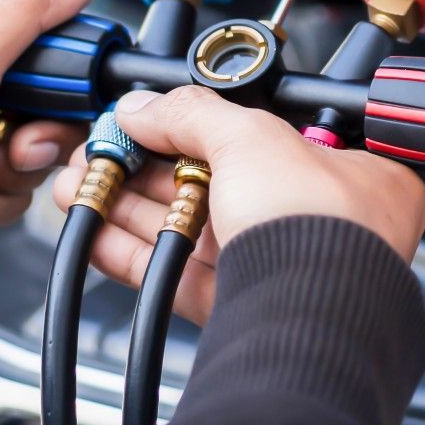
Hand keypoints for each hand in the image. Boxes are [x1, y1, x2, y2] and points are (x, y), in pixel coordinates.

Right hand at [50, 86, 424, 323]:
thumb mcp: (253, 138)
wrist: (311, 318)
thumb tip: (143, 107)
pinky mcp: (238, 310)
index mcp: (346, 172)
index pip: (263, 138)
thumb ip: (192, 115)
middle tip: (100, 153)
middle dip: (146, 168)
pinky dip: (130, 254)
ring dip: (127, 207)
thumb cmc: (319, 227)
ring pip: (190, 231)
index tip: (149, 121)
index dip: (202, 127)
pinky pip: (176, 276)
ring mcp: (276, 267)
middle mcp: (316, 221)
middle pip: (216, 184)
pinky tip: (93, 234)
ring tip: (78, 187)